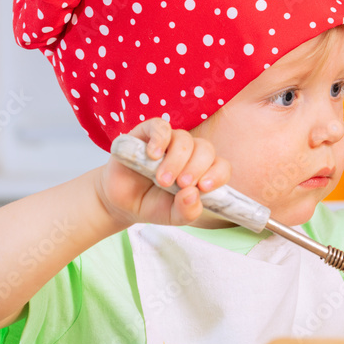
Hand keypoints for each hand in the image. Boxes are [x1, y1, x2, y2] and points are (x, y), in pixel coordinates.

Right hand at [95, 118, 231, 227]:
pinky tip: (153, 155)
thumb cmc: (153, 205)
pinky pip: (160, 127)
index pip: (221, 166)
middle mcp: (189, 153)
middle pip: (205, 149)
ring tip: (162, 180)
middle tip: (180, 185)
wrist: (121, 202)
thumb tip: (193, 194)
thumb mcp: (173, 216)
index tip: (204, 187)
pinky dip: (160, 139)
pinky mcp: (147, 133)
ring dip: (176, 160)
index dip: (217, 174)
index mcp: (202, 171)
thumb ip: (187, 210)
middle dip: (195, 168)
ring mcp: (169, 141)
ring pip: (184, 139)